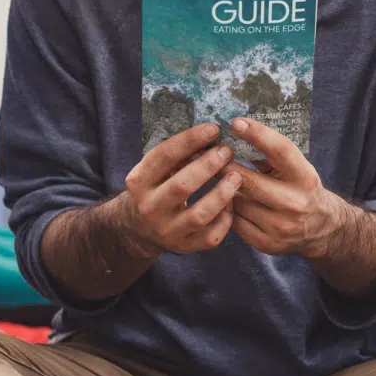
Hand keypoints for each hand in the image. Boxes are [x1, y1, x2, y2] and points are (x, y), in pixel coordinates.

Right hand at [125, 124, 241, 255]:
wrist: (139, 228)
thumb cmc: (155, 188)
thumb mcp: (155, 170)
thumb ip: (177, 154)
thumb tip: (211, 132)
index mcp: (138, 182)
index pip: (164, 156)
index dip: (190, 140)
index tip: (213, 128)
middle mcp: (149, 208)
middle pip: (183, 185)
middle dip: (209, 165)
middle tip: (227, 151)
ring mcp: (167, 230)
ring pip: (199, 214)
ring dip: (222, 194)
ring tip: (237, 177)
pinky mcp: (184, 247)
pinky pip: (211, 236)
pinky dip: (225, 219)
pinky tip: (232, 204)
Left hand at [224, 118, 342, 257]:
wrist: (320, 227)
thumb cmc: (300, 188)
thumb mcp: (296, 168)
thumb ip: (270, 154)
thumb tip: (236, 129)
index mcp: (304, 177)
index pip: (280, 151)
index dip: (257, 135)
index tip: (235, 122)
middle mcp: (294, 203)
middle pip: (249, 180)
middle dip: (224, 165)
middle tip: (203, 152)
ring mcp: (280, 226)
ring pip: (237, 201)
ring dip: (224, 189)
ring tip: (214, 178)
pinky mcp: (267, 244)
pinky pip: (235, 222)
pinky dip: (229, 210)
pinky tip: (225, 202)